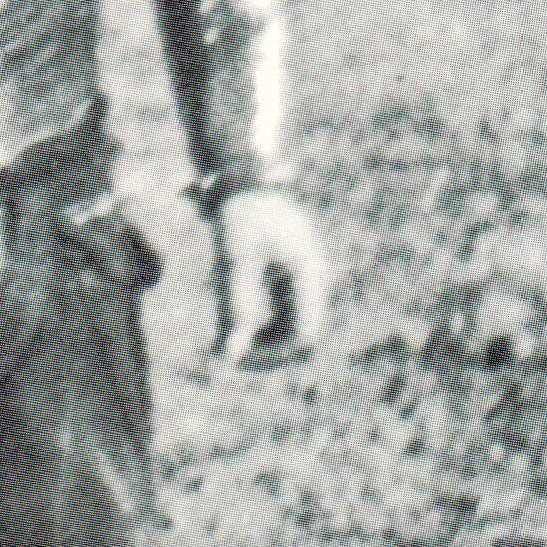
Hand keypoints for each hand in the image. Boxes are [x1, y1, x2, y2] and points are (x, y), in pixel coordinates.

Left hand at [210, 186, 328, 366]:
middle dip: (270, 353)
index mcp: (309, 273)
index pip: (306, 333)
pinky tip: (237, 328)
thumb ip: (238, 308)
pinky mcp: (295, 279)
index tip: (243, 362)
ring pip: (294, 327)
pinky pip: (286, 313)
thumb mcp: (237, 263)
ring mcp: (307, 279)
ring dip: (267, 342)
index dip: (276, 356)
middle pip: (302, 334)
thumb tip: (232, 355)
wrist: (248, 184)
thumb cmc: (243, 219)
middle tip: (233, 359)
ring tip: (231, 344)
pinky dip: (265, 325)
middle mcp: (315, 279)